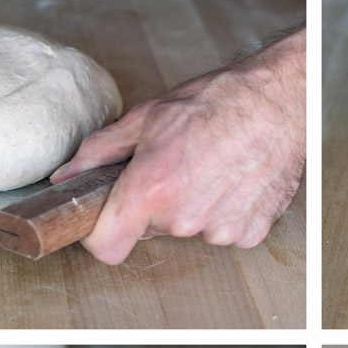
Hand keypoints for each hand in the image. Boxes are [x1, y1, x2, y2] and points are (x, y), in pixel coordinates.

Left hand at [51, 28, 305, 264]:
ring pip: (187, 229)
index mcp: (152, 187)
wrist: (281, 101)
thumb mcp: (149, 116)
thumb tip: (65, 175)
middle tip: (174, 167)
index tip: (105, 218)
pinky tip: (233, 179)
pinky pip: (221, 230)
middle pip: (150, 230)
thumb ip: (100, 151)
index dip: (100, 234)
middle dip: (153, 204)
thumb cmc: (219, 101)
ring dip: (192, 207)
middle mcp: (185, 217)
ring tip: (210, 167)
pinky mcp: (249, 233)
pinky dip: (224, 211)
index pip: (107, 247)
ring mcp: (219, 229)